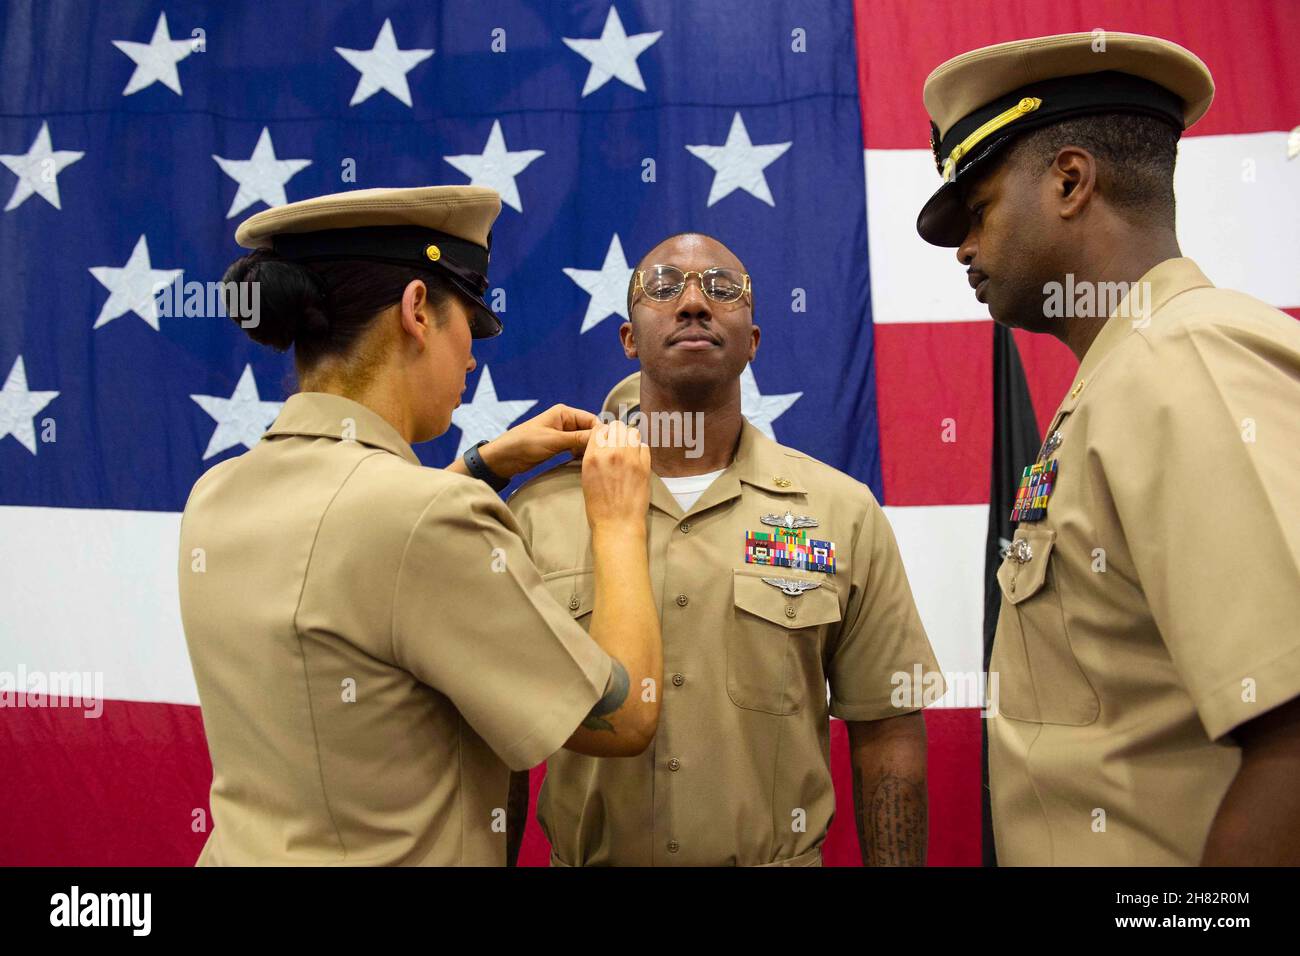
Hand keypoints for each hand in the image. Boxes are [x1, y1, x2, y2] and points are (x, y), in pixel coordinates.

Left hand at [477, 404, 599, 477]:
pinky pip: (575, 448)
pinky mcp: (558, 446)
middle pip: (589, 430)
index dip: (601, 433)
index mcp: (564, 413)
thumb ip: (578, 438)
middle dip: (594, 442)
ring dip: (587, 450)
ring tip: (592, 462)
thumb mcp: (554, 441)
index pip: (591, 420)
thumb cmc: (525, 443)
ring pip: (583, 441)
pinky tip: (582, 463)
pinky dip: (580, 455)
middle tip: (600, 458)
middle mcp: (565, 421)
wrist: (504, 458)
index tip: (608, 447)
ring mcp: (562, 434)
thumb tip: (603, 437)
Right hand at [581, 420, 650, 531]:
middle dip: (617, 434)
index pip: (599, 429)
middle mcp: (612, 453)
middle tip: (618, 445)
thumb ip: (593, 457)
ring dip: (630, 439)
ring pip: (633, 433)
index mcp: (593, 456)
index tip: (606, 440)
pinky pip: (644, 447)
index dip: (603, 433)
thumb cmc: (599, 506)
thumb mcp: (586, 477)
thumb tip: (602, 445)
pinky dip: (640, 450)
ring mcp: (630, 458)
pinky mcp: (645, 466)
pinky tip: (636, 460)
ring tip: (628, 451)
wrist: (618, 523)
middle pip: (617, 427)